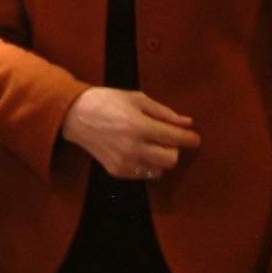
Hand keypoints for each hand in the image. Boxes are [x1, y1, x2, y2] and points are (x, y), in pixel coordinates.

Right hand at [60, 87, 199, 179]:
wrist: (76, 115)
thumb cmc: (108, 101)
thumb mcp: (137, 99)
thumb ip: (164, 113)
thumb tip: (187, 123)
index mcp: (139, 126)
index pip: (175, 138)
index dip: (190, 139)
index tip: (195, 138)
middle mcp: (133, 147)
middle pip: (171, 159)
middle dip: (174, 149)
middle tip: (167, 139)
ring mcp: (124, 162)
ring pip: (159, 170)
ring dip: (160, 158)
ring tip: (149, 144)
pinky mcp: (117, 171)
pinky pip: (143, 173)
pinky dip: (146, 163)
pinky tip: (136, 150)